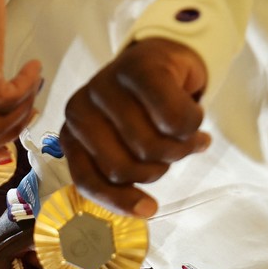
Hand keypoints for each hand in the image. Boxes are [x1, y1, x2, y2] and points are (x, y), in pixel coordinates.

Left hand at [60, 38, 211, 216]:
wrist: (165, 58)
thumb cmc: (143, 110)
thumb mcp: (123, 145)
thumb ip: (122, 175)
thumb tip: (144, 210)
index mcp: (72, 133)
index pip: (88, 179)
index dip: (119, 200)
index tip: (148, 210)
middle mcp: (80, 108)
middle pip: (123, 169)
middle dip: (156, 170)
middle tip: (172, 155)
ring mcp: (106, 84)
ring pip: (150, 147)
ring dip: (179, 149)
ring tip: (185, 137)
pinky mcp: (140, 66)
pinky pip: (173, 119)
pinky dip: (191, 125)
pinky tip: (195, 119)